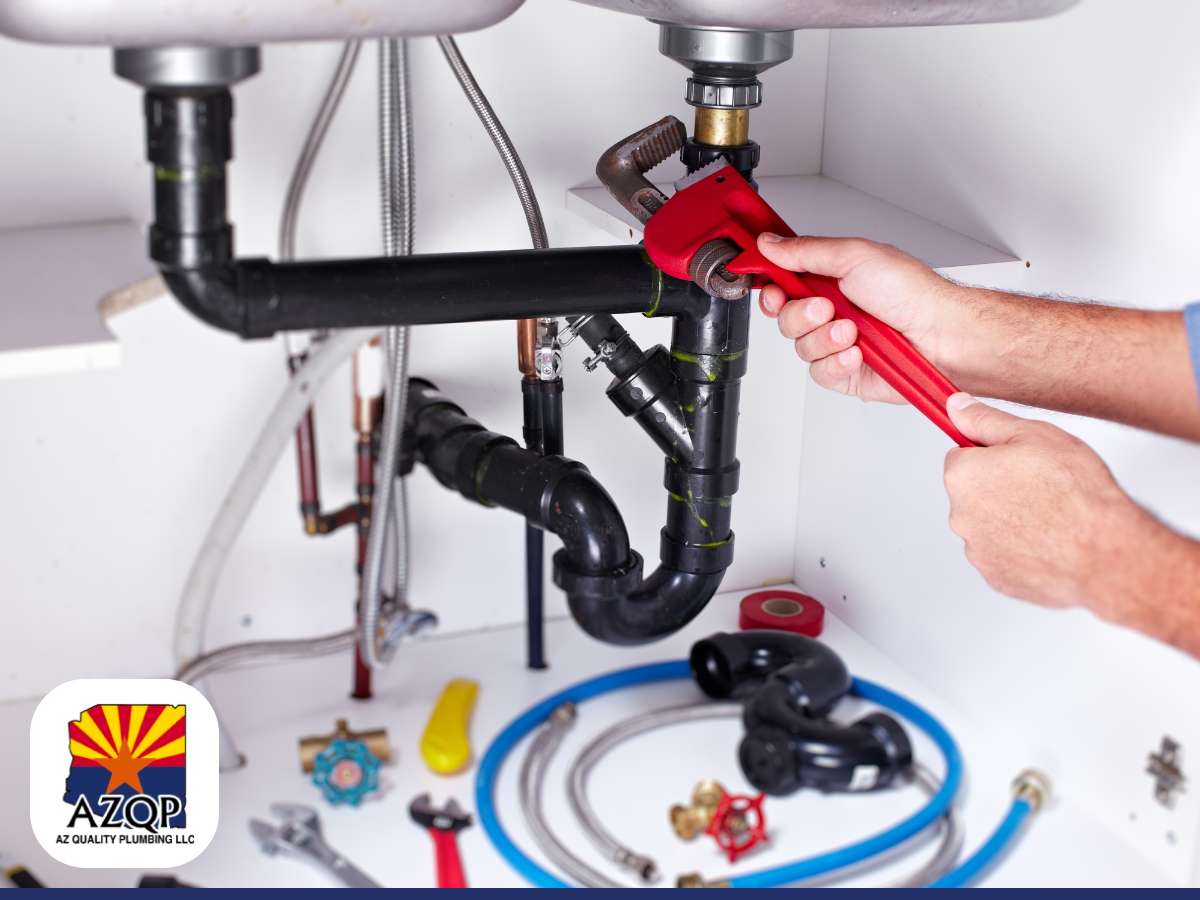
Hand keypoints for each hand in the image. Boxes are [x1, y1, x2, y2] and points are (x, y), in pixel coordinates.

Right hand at [756, 234, 972, 402]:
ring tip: (853, 332)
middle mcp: (832, 311)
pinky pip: (819, 372)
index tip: (775, 289)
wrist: (940, 335)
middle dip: (802, 315)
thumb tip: (770, 243)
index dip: (772, 289)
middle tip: (827, 308)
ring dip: (825, 339)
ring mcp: (837, 343)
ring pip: (801, 348)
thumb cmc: (911, 293)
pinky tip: (858, 354)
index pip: (783, 284)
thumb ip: (806, 251)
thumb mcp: (854, 256)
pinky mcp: (845, 372)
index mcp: (831, 280)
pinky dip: (837, 362)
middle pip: (785, 318)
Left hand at [942, 393, 1140, 616]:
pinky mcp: (997, 578)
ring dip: (1010, 519)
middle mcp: (959, 516)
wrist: (1104, 550)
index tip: (1016, 459)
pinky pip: (1004, 555)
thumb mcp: (1031, 434)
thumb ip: (984, 419)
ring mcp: (977, 551)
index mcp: (962, 476)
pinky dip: (1022, 548)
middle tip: (1041, 486)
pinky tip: (1050, 541)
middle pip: (973, 493)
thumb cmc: (1074, 491)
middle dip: (999, 487)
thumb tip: (955, 406)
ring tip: (1051, 515)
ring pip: (989, 525)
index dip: (991, 454)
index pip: (960, 456)